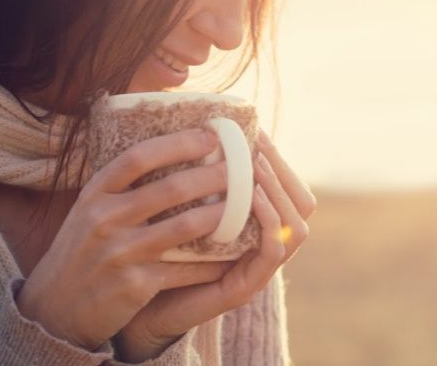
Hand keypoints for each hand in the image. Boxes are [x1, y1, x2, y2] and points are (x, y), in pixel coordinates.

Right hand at [15, 128, 234, 349]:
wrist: (55, 309)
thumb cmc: (83, 249)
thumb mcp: (90, 209)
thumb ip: (122, 184)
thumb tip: (171, 147)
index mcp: (95, 193)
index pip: (139, 157)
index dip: (178, 143)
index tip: (211, 136)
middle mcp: (105, 219)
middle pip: (172, 188)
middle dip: (213, 176)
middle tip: (240, 169)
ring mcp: (120, 253)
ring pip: (186, 225)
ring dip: (222, 214)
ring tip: (246, 204)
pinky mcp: (135, 285)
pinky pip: (185, 268)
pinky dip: (212, 261)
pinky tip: (233, 253)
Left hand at [112, 130, 316, 360]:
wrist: (133, 308)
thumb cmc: (158, 251)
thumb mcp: (184, 208)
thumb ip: (202, 180)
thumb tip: (200, 127)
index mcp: (256, 228)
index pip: (289, 188)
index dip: (278, 158)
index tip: (255, 131)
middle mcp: (264, 248)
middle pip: (303, 205)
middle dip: (283, 169)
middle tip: (257, 144)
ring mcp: (258, 271)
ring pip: (296, 228)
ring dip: (278, 192)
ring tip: (256, 167)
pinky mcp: (243, 289)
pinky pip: (272, 253)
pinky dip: (268, 223)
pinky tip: (252, 199)